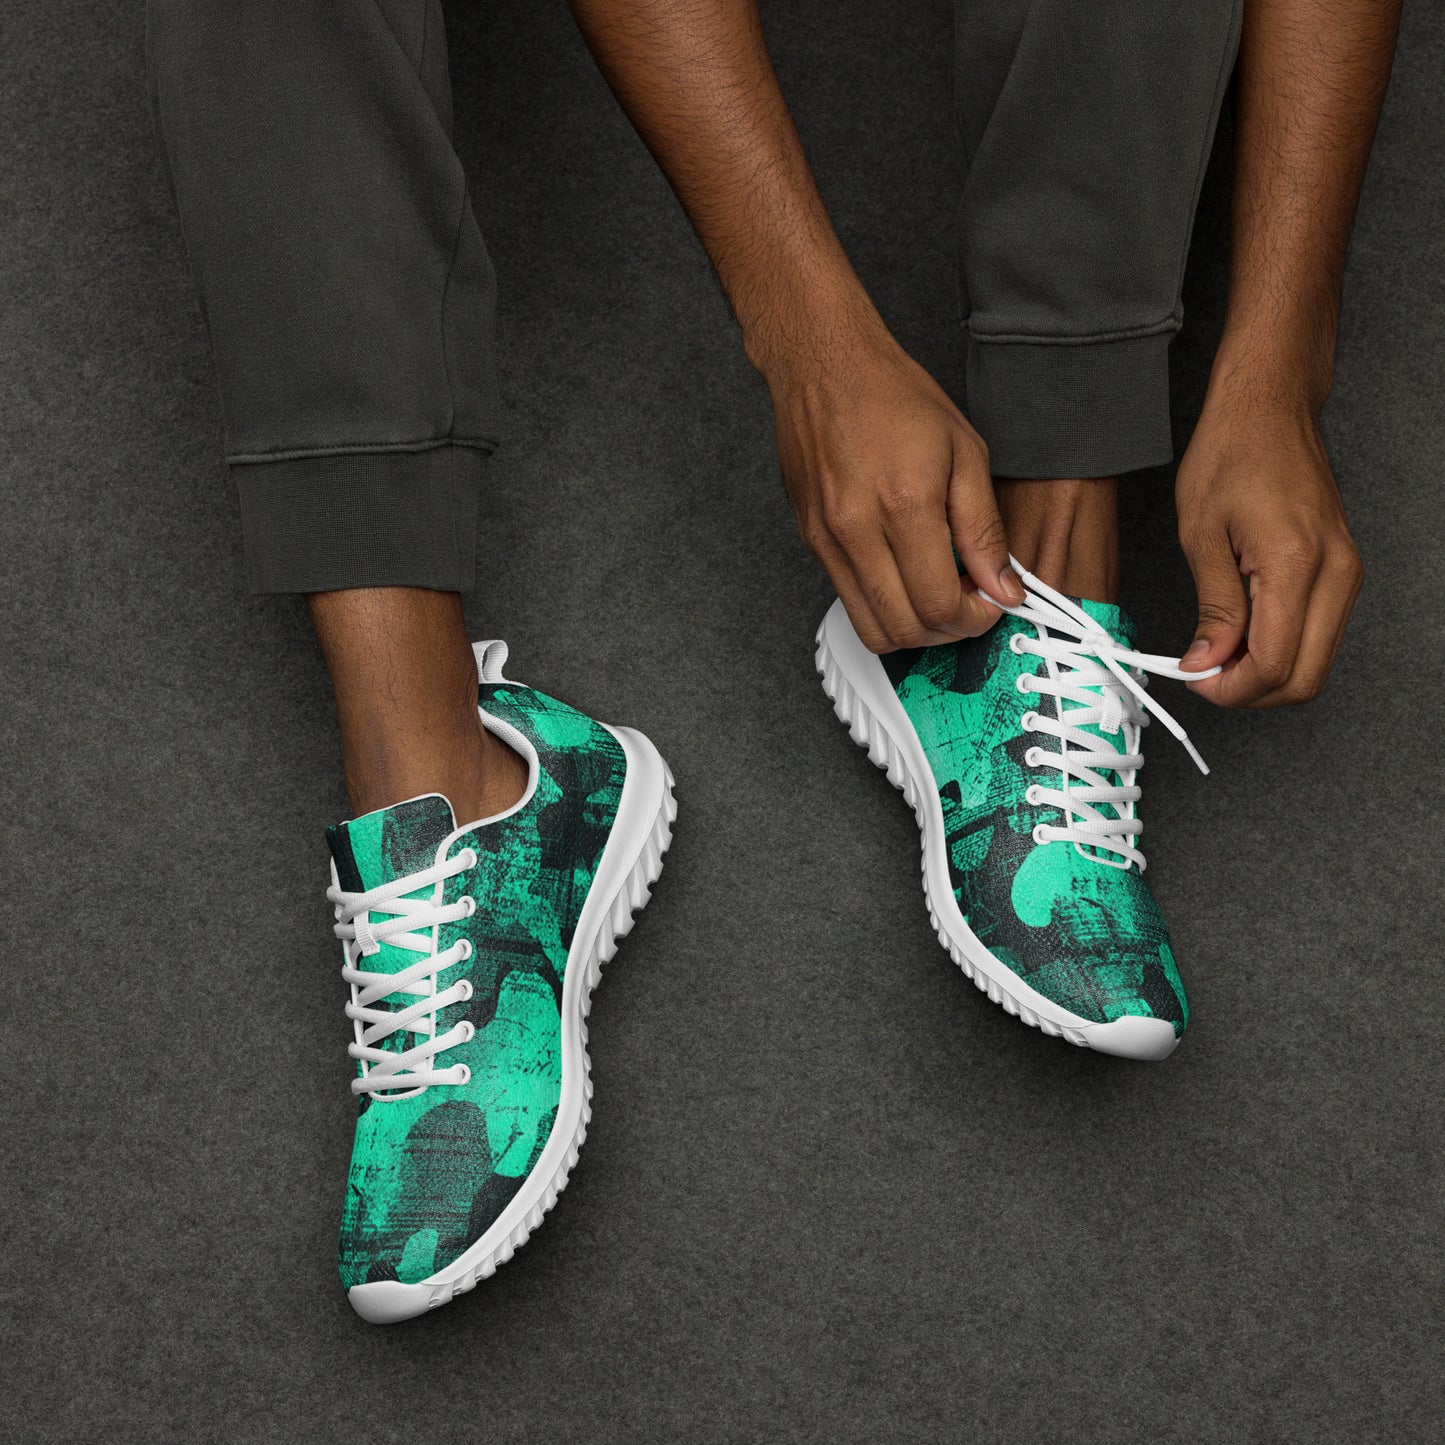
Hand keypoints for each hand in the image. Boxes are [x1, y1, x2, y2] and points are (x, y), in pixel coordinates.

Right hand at [760, 311, 1022, 651]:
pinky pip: (848, 600)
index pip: (940, 604)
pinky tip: (904, 576)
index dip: (974, 618)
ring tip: (935, 595)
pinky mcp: (810, 541)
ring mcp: (827, 540)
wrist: (823, 364)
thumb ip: (984, 530)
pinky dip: (883, 605)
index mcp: (905, 505)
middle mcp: (857, 530)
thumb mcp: (964, 452)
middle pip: (905, 629)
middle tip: (968, 603)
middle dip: (947, 631)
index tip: (990, 602)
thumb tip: (1003, 588)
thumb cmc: (894, 396)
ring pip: (871, 628)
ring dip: (912, 629)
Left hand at [1176, 386, 1363, 707]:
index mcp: (1298, 565)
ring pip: (1317, 661)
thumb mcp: (1201, 536)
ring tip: (1217, 651)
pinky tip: (1242, 632)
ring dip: (1266, 672)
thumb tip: (1208, 662)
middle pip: (1306, 678)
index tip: (1193, 679)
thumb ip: (1213, 608)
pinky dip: (1281, 647)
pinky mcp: (1343, 569)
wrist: (1269, 407)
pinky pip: (1319, 632)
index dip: (1231, 688)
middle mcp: (1336, 574)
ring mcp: (1347, 572)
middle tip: (1204, 673)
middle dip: (1251, 691)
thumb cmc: (1231, 453)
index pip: (1275, 665)